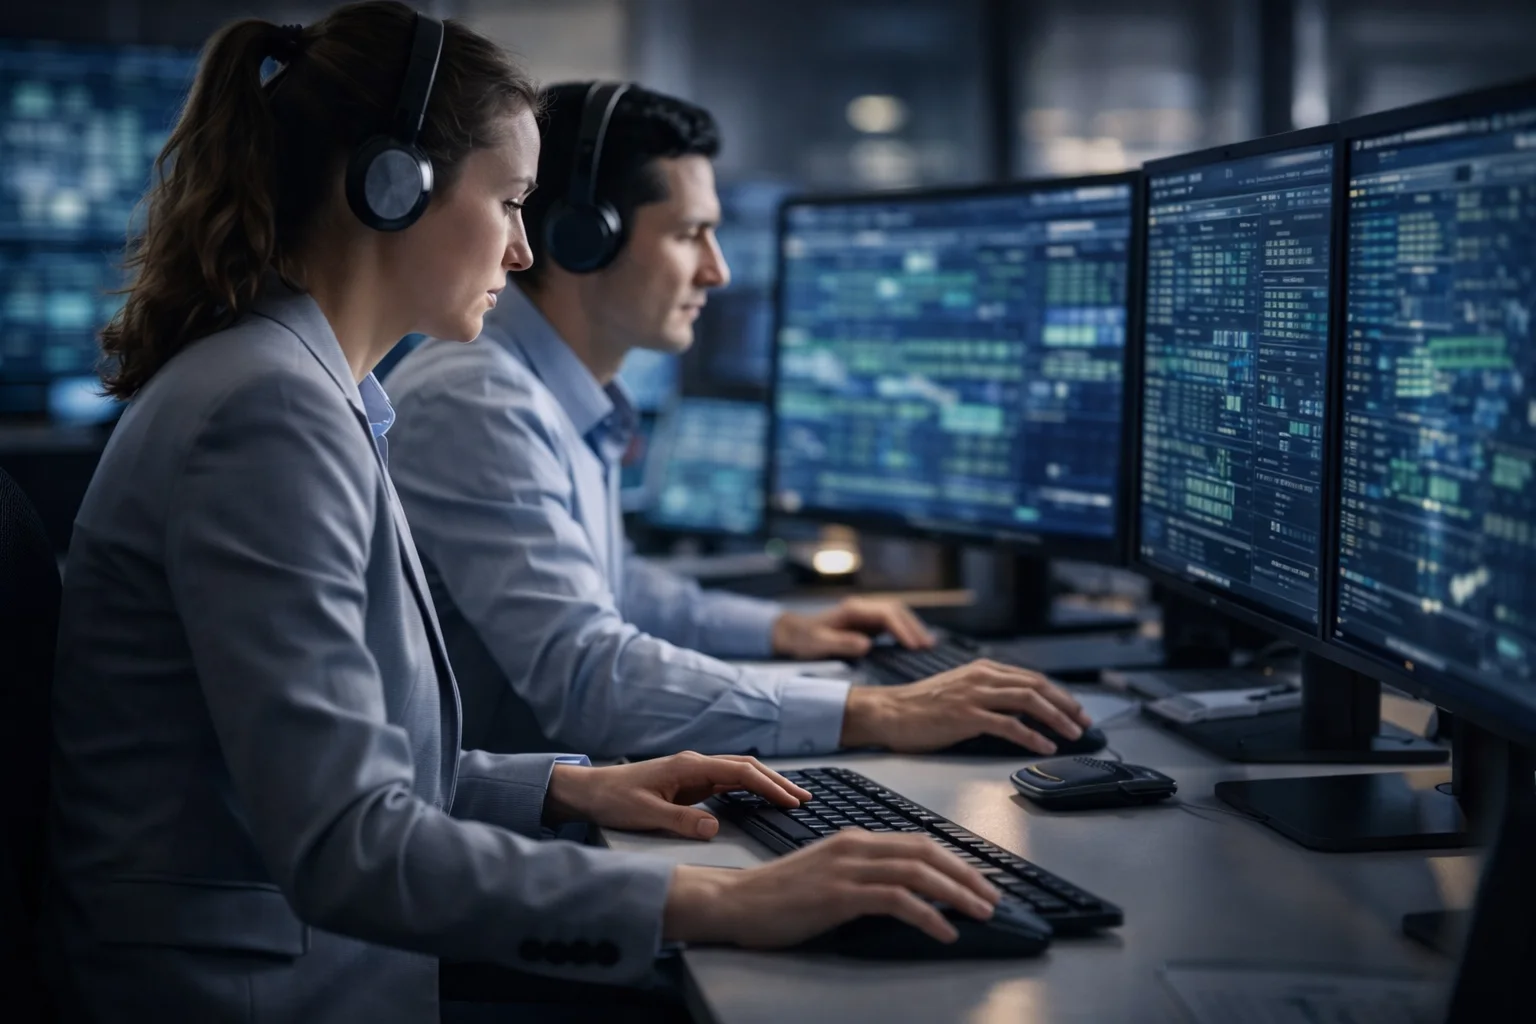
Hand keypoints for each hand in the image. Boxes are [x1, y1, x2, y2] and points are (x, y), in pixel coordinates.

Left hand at [544, 752, 811, 839]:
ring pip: (739, 773)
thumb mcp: (646, 815)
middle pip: (746, 767)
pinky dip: (750, 788)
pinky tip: (761, 797)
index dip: (768, 786)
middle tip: (804, 798)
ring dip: (766, 783)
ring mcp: (693, 772)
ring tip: (792, 797)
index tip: (791, 800)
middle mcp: (695, 764)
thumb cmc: (614, 799)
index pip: (740, 773)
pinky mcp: (689, 782)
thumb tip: (714, 827)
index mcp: (689, 767)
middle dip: (777, 781)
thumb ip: (681, 821)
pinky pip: (727, 782)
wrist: (590, 791)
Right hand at [662, 830, 1001, 946]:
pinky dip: (927, 914)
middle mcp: (855, 846)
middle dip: (966, 874)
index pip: (918, 843)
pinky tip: (944, 930)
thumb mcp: (827, 873)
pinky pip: (896, 900)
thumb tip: (903, 890)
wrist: (736, 902)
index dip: (955, 861)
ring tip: (980, 913)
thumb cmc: (778, 894)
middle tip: (992, 897)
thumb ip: (863, 873)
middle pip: (926, 852)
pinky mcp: (839, 894)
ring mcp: (847, 868)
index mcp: (854, 838)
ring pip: (918, 872)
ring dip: (957, 893)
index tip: (978, 881)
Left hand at [771, 597, 933, 658]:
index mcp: (853, 609)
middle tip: (928, 646)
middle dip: (914, 627)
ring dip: (913, 627)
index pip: (886, 614)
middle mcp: (863, 608)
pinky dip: (906, 631)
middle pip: (897, 610)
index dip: (902, 629)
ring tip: (928, 646)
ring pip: (897, 614)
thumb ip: (842, 643)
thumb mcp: (819, 644)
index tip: (914, 645)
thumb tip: (867, 645)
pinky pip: (892, 623)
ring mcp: (866, 614)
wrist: (794, 633)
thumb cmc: (805, 639)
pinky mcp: (868, 623)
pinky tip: (915, 644)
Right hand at [839, 660, 1092, 754]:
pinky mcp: (966, 716)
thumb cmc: (920, 707)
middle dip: (1065, 704)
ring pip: (1028, 701)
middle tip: (1083, 722)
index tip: (1076, 710)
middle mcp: (981, 677)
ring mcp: (974, 695)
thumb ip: (987, 694)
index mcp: (982, 669)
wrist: (889, 712)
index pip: (1031, 678)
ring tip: (1071, 734)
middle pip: (1036, 686)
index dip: (1059, 694)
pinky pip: (1008, 725)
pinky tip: (1043, 746)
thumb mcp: (959, 690)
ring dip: (1055, 718)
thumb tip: (1018, 710)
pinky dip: (1031, 736)